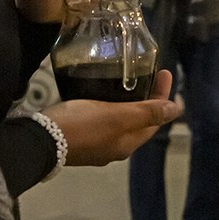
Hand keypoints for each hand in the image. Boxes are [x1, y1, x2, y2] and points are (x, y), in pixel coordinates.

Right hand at [41, 70, 177, 165]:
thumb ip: (146, 113)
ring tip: (125, 82)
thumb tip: (177, 110)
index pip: (154, 120)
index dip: (162, 96)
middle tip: (147, 74)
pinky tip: (98, 95)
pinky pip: (101, 121)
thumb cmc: (82, 125)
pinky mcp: (80, 138)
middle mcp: (114, 147)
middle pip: (138, 122)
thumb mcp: (116, 116)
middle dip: (146, 100)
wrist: (40, 140)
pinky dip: (107, 107)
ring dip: (126, 103)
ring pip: (119, 122)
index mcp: (127, 143)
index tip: (164, 72)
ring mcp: (96, 145)